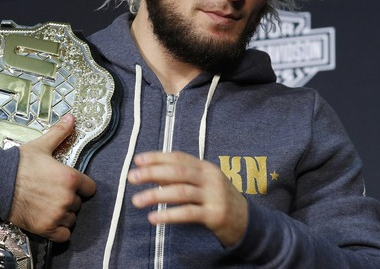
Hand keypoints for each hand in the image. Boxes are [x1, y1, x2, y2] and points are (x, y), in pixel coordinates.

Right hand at [8, 114, 95, 241]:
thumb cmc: (18, 164)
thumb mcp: (41, 146)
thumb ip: (60, 133)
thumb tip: (72, 117)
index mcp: (70, 178)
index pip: (90, 188)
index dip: (80, 186)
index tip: (69, 184)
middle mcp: (67, 198)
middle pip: (79, 203)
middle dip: (69, 199)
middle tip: (53, 193)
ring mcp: (57, 215)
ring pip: (71, 219)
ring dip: (64, 215)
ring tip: (49, 205)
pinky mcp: (45, 229)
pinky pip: (63, 235)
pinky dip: (59, 230)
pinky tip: (49, 220)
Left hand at [128, 151, 247, 246]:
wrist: (247, 221)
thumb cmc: (219, 200)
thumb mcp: (203, 184)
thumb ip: (181, 179)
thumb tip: (153, 174)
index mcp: (206, 167)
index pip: (178, 158)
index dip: (157, 157)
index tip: (138, 160)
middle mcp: (210, 178)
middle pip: (178, 172)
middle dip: (152, 173)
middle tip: (132, 177)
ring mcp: (214, 196)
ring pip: (180, 192)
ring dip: (156, 195)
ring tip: (137, 200)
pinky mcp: (215, 215)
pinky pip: (188, 213)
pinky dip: (168, 215)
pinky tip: (154, 218)